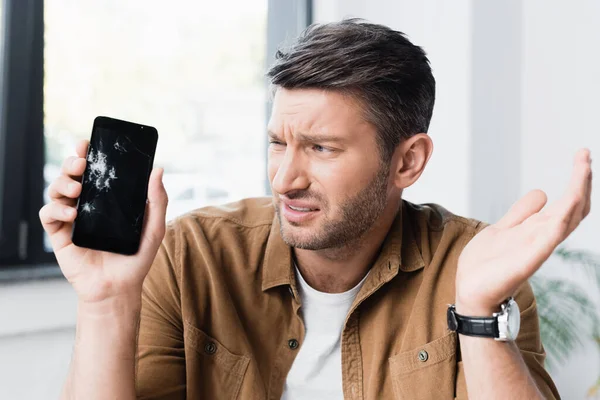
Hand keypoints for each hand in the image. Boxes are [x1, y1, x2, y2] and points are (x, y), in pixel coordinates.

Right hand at [39, 140, 168, 304]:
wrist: (119, 289)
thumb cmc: (136, 259)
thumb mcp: (154, 228)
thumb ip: (157, 201)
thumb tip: (158, 169)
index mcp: (107, 201)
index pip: (94, 172)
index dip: (87, 155)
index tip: (88, 143)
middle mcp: (87, 206)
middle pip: (71, 176)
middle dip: (72, 163)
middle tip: (82, 163)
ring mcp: (72, 220)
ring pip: (56, 190)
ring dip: (63, 183)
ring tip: (78, 188)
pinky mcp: (60, 236)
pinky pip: (48, 214)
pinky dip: (56, 208)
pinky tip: (72, 212)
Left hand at [455, 149, 591, 314]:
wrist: (471, 292)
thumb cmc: (486, 265)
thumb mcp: (503, 229)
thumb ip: (522, 213)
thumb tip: (542, 192)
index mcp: (536, 229)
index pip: (566, 203)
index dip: (576, 182)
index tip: (581, 156)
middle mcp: (541, 237)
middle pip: (572, 207)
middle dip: (581, 181)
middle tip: (586, 155)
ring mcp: (537, 247)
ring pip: (566, 217)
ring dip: (577, 191)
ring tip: (584, 167)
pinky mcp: (528, 258)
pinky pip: (551, 236)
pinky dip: (563, 217)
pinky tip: (571, 199)